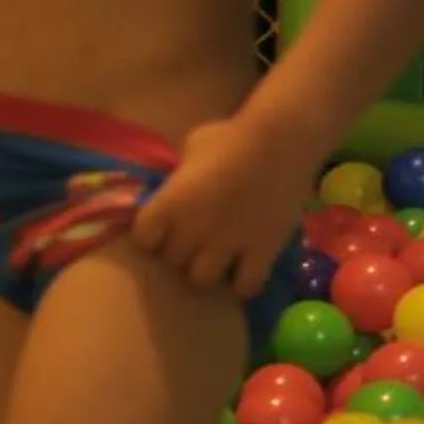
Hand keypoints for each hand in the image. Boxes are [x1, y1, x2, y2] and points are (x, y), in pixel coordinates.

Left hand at [132, 113, 317, 299]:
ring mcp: (227, 245)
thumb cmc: (231, 137)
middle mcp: (192, 231)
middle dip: (178, 251)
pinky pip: (245, 286)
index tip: (160, 228)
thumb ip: (179, 176)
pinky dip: (242, 283)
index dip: (150, 235)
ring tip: (215, 258)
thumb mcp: (190, 150)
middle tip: (192, 240)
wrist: (282, 141)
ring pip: (200, 279)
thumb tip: (178, 186)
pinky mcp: (262, 253)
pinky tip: (244, 269)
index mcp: (169, 204)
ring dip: (205, 270)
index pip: (142, 238)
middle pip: (170, 260)